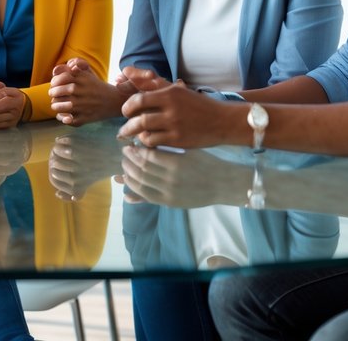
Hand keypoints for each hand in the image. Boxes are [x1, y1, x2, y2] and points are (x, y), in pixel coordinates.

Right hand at [48, 127, 121, 200]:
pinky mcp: (76, 146)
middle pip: (53, 165)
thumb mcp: (86, 185)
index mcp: (75, 185)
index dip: (54, 172)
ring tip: (64, 148)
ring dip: (57, 149)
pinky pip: (60, 143)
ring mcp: (74, 160)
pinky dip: (62, 140)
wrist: (115, 156)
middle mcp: (74, 175)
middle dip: (55, 159)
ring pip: (54, 153)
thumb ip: (73, 192)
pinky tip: (68, 142)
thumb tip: (57, 194)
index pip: (54, 179)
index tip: (60, 166)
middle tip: (59, 155)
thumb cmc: (99, 169)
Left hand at [50, 59, 125, 125]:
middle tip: (54, 95)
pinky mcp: (86, 117)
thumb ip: (73, 67)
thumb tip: (56, 70)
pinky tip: (65, 116)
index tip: (54, 85)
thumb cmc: (96, 86)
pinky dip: (64, 119)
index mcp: (81, 78)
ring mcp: (83, 104)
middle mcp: (81, 90)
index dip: (54, 83)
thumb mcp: (87, 73)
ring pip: (59, 106)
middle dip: (53, 94)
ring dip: (56, 106)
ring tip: (56, 106)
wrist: (115, 100)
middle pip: (56, 92)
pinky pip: (68, 120)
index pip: (58, 79)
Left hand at [118, 67, 230, 148]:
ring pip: (144, 132)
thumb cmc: (198, 104)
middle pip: (139, 118)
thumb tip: (131, 73)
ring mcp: (175, 126)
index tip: (126, 111)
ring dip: (136, 134)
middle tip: (124, 127)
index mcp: (170, 94)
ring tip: (133, 135)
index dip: (127, 106)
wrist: (222, 121)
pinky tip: (148, 139)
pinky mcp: (178, 140)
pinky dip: (147, 141)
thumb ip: (157, 85)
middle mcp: (171, 110)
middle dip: (127, 125)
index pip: (139, 100)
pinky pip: (154, 142)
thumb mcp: (179, 91)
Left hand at [118, 145, 248, 207]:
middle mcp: (171, 180)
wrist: (222, 184)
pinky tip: (125, 191)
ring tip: (124, 167)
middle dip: (128, 161)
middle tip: (124, 153)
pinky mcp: (169, 203)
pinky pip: (147, 199)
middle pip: (141, 170)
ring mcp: (169, 193)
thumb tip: (142, 145)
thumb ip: (166, 149)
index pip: (147, 156)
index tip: (129, 144)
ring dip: (128, 176)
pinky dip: (134, 194)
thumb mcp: (187, 150)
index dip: (135, 150)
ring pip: (140, 185)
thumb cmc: (206, 162)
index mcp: (176, 163)